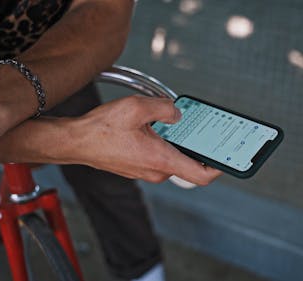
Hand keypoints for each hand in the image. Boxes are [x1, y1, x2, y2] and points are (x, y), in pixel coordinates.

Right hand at [68, 95, 222, 184]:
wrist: (75, 141)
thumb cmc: (100, 129)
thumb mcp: (137, 108)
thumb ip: (164, 108)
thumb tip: (177, 114)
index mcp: (161, 160)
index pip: (200, 175)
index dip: (218, 168)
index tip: (227, 158)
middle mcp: (156, 171)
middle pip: (188, 164)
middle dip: (195, 145)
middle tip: (201, 128)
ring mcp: (146, 171)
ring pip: (172, 158)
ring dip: (177, 142)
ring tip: (174, 122)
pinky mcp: (138, 167)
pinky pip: (159, 157)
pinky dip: (163, 144)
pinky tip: (157, 127)